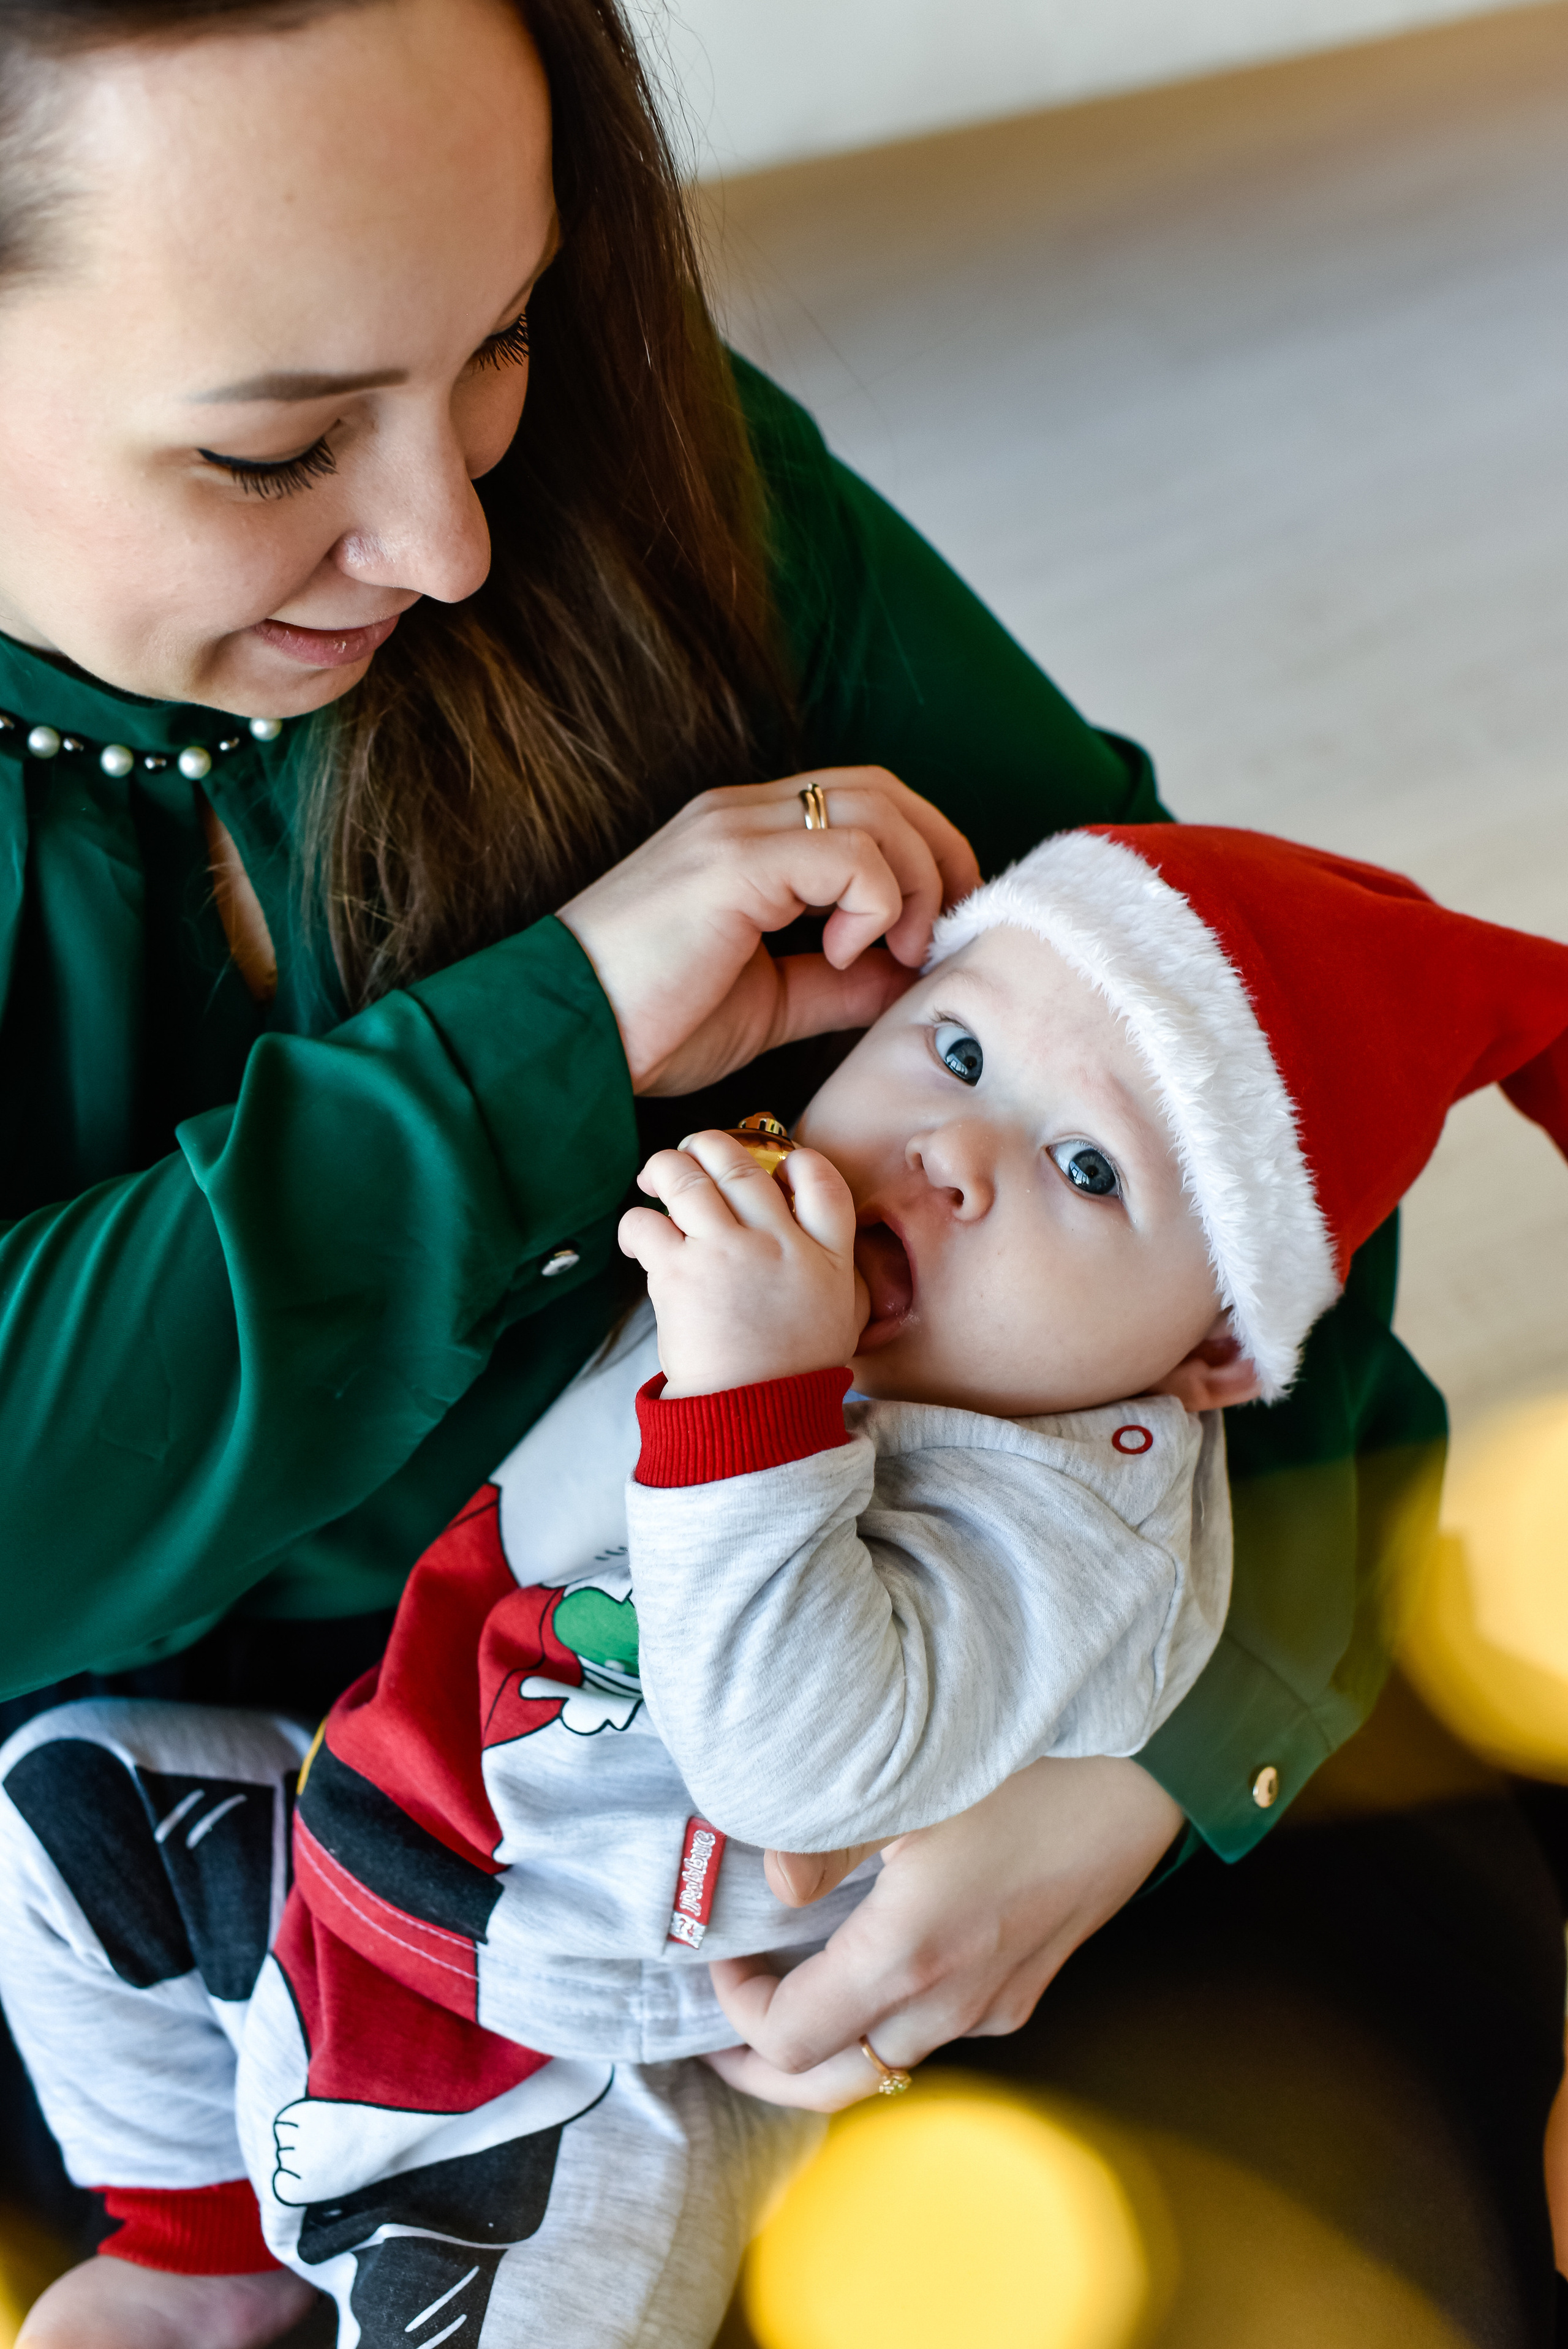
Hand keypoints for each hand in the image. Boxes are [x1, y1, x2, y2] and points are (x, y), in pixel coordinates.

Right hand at [557, 770, 978, 1095]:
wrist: (561, 1039)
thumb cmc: (648, 1026)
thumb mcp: (769, 1002)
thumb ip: (839, 982)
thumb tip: (908, 973)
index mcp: (745, 837)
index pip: (863, 802)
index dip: (923, 854)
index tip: (935, 930)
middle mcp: (741, 814)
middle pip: (884, 791)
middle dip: (939, 856)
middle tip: (940, 935)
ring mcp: (735, 830)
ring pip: (878, 810)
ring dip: (913, 883)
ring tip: (895, 953)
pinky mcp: (733, 863)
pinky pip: (848, 853)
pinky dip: (875, 902)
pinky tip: (842, 953)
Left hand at [620, 1131, 865, 1395]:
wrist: (757, 1418)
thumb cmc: (794, 1372)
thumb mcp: (843, 1313)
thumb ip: (837, 1269)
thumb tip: (816, 1236)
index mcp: (826, 1252)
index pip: (819, 1177)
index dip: (795, 1159)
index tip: (775, 1166)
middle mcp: (778, 1242)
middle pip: (741, 1163)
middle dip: (709, 1145)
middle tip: (693, 1155)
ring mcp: (728, 1253)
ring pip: (687, 1177)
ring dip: (664, 1168)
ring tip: (656, 1178)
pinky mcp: (680, 1273)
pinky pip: (646, 1224)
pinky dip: (636, 1223)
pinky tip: (639, 1238)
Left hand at [703, 1756, 1182, 2110]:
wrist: (1146, 1764)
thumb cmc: (1027, 1760)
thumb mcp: (907, 1783)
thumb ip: (821, 1840)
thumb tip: (768, 1881)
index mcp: (908, 1957)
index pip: (790, 2042)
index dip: (735, 2010)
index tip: (720, 1951)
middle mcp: (953, 2000)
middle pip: (833, 2084)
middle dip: (764, 2065)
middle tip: (721, 2025)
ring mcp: (996, 2002)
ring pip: (888, 2059)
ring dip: (829, 2040)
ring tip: (785, 1983)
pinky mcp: (1025, 1985)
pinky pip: (939, 2026)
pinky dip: (886, 2014)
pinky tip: (870, 1953)